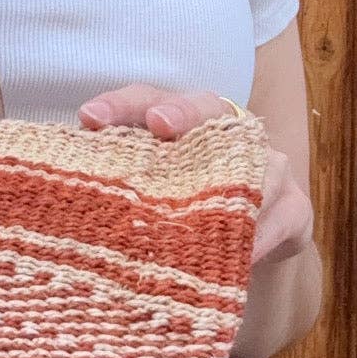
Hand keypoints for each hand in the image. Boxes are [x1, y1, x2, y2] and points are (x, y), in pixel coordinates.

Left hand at [78, 83, 313, 265]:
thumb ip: (114, 187)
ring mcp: (267, 169)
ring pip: (254, 164)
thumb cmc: (181, 216)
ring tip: (198, 205)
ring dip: (227, 185)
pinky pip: (280, 219)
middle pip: (207, 108)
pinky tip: (240, 258)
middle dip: (183, 112)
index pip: (146, 100)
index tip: (90, 118)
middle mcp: (227, 134)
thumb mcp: (146, 200)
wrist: (245, 255)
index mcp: (181, 125)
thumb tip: (62, 195)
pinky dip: (258, 238)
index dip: (120, 105)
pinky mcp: (294, 209)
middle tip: (160, 123)